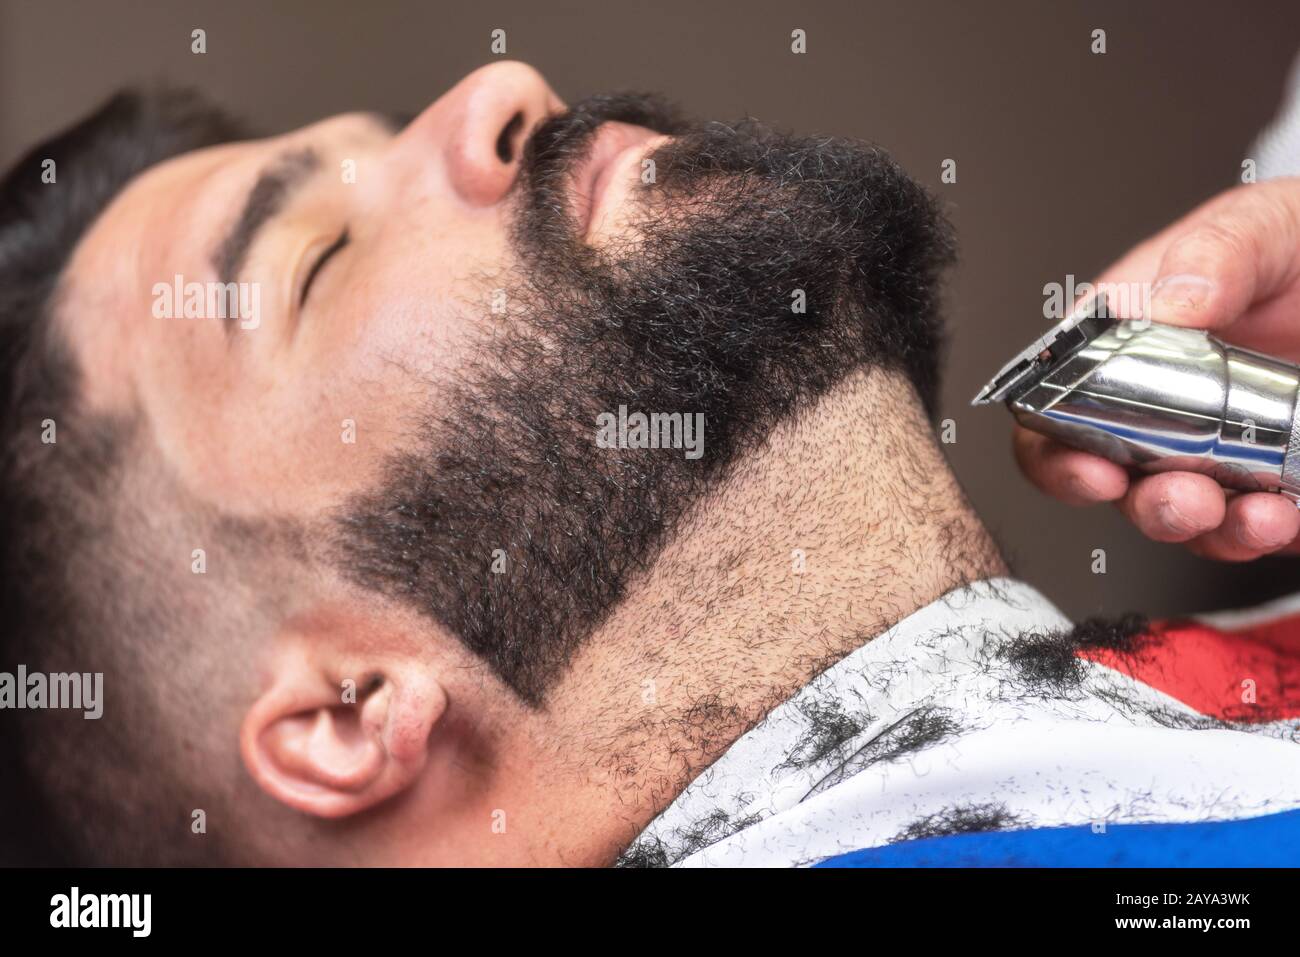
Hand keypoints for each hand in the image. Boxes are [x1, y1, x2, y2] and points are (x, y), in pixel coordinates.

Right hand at [1016, 177, 1299, 560]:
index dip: (1057, 452)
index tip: (1092, 468)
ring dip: (1209, 528)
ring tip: (1252, 516)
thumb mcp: (1262, 225)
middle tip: (1183, 498)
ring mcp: (1212, 447)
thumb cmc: (1295, 244)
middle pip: (1112, 478)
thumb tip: (1173, 300)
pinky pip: (1251, 526)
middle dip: (1144, 503)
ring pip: (1181, 514)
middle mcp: (1157, 404)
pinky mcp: (1268, 481)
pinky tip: (1284, 516)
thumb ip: (1215, 252)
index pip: (1055, 408)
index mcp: (1125, 339)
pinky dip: (1264, 533)